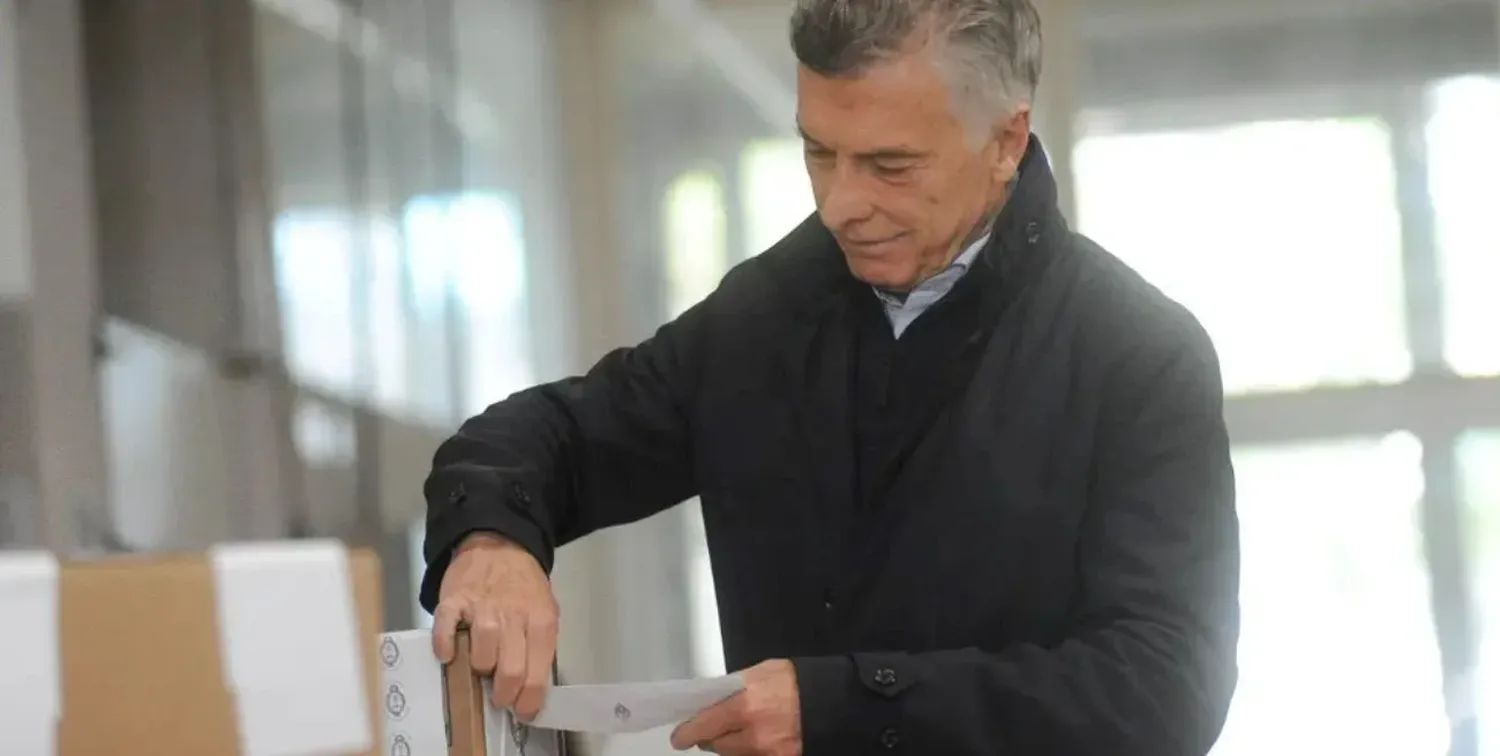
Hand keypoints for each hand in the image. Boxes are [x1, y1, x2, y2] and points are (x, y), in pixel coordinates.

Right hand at [431, 532, 558, 719]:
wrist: (500, 542)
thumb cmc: (523, 585)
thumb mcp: (544, 610)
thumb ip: (539, 645)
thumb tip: (530, 687)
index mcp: (541, 620)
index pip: (537, 673)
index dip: (529, 700)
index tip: (523, 711)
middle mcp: (513, 616)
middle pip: (510, 671)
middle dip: (504, 694)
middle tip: (500, 697)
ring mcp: (482, 608)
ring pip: (481, 656)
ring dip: (480, 668)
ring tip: (481, 665)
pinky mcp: (453, 601)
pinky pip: (445, 632)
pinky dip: (446, 647)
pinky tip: (450, 653)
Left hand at [670, 659, 801, 754]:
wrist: (835, 700)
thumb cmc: (796, 681)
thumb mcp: (761, 673)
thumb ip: (733, 688)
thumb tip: (711, 701)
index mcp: (745, 706)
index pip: (703, 727)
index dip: (687, 733)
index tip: (678, 738)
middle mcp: (753, 736)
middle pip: (716, 746)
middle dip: (712, 737)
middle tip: (715, 727)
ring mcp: (767, 753)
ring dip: (731, 746)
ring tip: (743, 730)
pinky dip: (750, 751)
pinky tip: (760, 739)